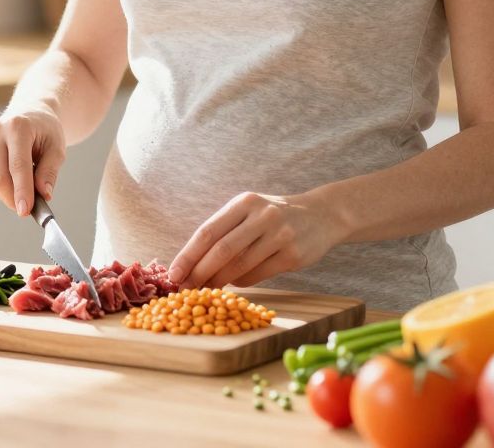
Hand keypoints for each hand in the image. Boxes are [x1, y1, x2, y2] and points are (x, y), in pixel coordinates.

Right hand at [0, 105, 65, 216]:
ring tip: (25, 183)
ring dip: (8, 193)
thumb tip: (44, 194)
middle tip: (27, 209)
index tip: (25, 211)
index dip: (21, 191)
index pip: (17, 166)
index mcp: (18, 126)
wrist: (29, 113)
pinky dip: (0, 187)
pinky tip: (12, 176)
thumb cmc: (45, 132)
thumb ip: (50, 171)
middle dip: (13, 198)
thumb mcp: (57, 148)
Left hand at [168, 191, 341, 289]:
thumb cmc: (273, 217)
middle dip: (199, 273)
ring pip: (239, 266)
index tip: (173, 274)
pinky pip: (258, 274)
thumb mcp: (249, 212)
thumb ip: (224, 231)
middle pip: (222, 250)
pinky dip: (241, 282)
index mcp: (244, 203)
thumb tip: (191, 264)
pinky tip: (233, 283)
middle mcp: (262, 216)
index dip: (188, 255)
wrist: (320, 216)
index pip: (208, 231)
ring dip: (218, 281)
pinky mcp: (292, 255)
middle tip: (184, 289)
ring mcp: (280, 235)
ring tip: (205, 290)